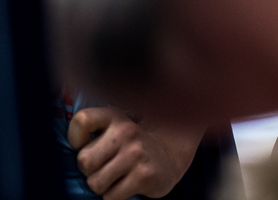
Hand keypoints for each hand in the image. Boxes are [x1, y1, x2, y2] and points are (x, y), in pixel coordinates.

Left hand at [67, 107, 198, 199]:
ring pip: (95, 182)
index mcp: (116, 117)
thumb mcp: (117, 129)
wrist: (172, 156)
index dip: (76, 137)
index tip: (85, 144)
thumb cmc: (133, 147)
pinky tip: (127, 186)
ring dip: (103, 186)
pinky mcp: (144, 176)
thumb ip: (95, 132)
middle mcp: (127, 131)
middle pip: (84, 160)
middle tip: (105, 167)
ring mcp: (137, 153)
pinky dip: (115, 197)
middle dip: (90, 171)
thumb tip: (72, 149)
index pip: (82, 120)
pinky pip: (111, 197)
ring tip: (117, 177)